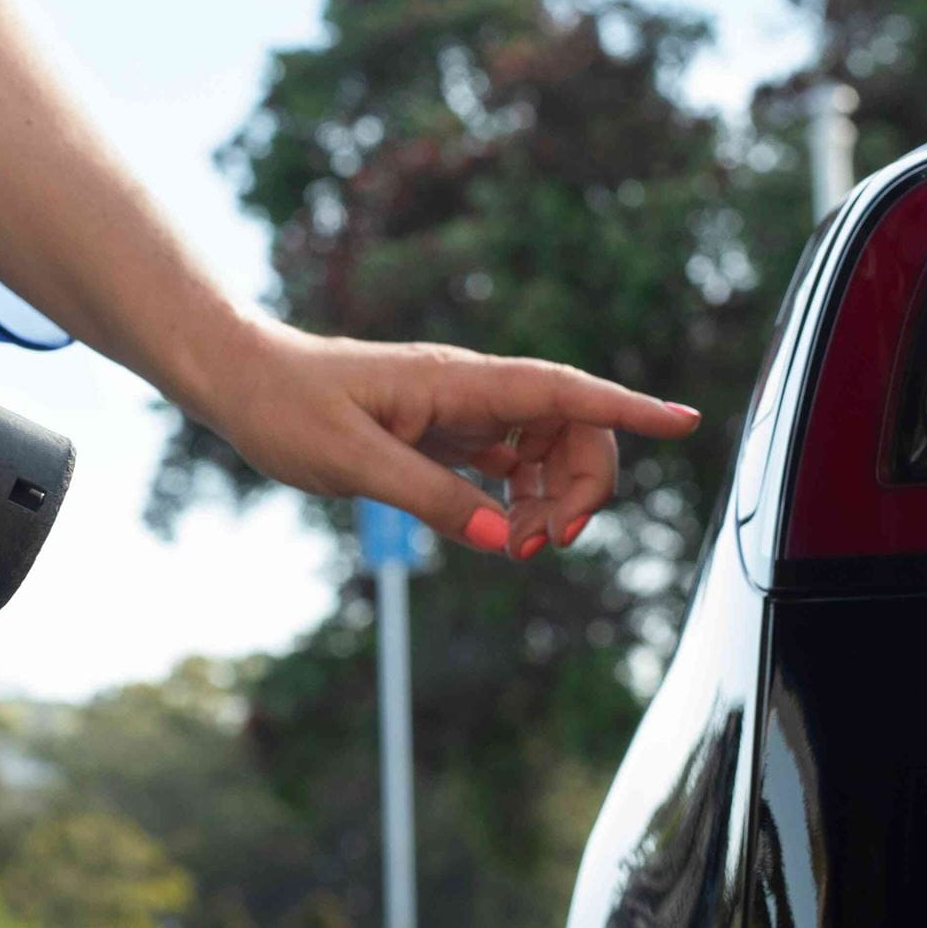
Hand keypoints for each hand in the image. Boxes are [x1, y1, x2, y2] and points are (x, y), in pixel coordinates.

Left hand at [186, 317, 699, 558]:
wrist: (241, 380)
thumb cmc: (286, 407)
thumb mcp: (353, 462)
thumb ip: (432, 499)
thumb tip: (505, 540)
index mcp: (458, 381)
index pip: (564, 391)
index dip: (629, 409)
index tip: (686, 423)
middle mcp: (471, 389)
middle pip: (571, 427)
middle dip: (582, 484)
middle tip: (542, 544)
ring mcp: (460, 410)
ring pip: (544, 449)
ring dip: (551, 498)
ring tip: (520, 547)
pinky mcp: (442, 432)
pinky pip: (508, 462)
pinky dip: (520, 498)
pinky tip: (505, 531)